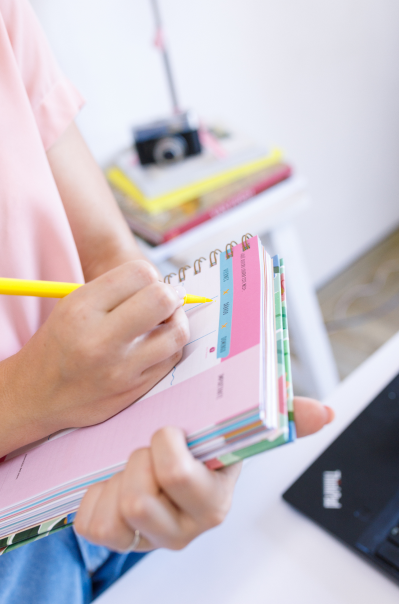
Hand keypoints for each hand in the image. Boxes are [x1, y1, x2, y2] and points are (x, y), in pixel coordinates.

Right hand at [0, 260, 188, 456]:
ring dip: (177, 322)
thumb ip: (115, 291)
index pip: (140, 273)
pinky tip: (157, 344)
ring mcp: (120, 368)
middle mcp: (101, 339)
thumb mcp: (72, 306)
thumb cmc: (59, 344)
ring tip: (166, 322)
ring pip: (176, 332)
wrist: (37, 396)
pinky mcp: (134, 389)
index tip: (148, 284)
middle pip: (162, 299)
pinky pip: (171, 358)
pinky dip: (170, 346)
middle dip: (171, 294)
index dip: (150, 275)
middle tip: (168, 299)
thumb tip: (165, 284)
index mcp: (81, 309)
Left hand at [75, 397, 333, 551]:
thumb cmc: (200, 449)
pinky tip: (113, 481)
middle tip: (149, 446)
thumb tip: (325, 412)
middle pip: (141, 499)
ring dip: (118, 477)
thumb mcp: (234, 433)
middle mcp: (183, 528)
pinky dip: (96, 495)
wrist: (164, 469)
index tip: (169, 430)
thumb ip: (282, 419)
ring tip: (133, 464)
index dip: (167, 449)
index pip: (180, 478)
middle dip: (140, 460)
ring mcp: (148, 539)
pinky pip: (92, 523)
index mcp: (213, 502)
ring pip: (118, 512)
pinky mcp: (117, 543)